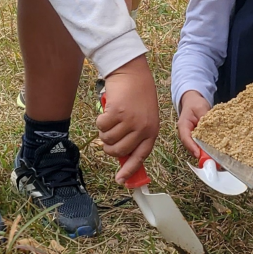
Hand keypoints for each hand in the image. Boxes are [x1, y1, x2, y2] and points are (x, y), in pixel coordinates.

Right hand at [97, 56, 159, 184]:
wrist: (132, 73)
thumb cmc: (137, 96)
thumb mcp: (144, 117)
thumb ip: (136, 135)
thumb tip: (121, 157)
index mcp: (152, 131)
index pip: (141, 156)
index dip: (130, 169)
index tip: (120, 180)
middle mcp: (143, 128)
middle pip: (118, 151)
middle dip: (109, 146)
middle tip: (108, 134)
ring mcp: (130, 121)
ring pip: (107, 140)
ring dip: (104, 131)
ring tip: (111, 119)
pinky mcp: (117, 113)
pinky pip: (100, 127)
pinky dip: (100, 120)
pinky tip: (108, 111)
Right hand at [176, 90, 210, 158]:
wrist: (193, 101)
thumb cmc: (195, 103)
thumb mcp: (200, 107)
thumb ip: (205, 117)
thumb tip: (211, 126)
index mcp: (183, 126)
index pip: (186, 138)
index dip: (192, 147)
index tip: (199, 154)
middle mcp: (186, 133)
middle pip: (191, 146)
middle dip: (200, 153)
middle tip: (210, 159)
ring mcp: (191, 136)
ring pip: (196, 147)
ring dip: (204, 152)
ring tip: (214, 158)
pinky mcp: (197, 137)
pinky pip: (201, 144)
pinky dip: (207, 148)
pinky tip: (216, 151)